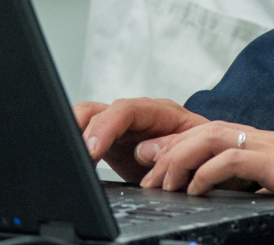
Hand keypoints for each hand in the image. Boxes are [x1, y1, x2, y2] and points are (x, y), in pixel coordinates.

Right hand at [73, 98, 207, 180]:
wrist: (204, 161)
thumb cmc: (204, 153)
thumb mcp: (196, 150)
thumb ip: (172, 148)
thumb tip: (143, 151)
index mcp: (159, 112)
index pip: (125, 110)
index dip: (105, 128)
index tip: (92, 150)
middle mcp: (137, 115)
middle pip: (98, 110)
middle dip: (80, 129)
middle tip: (73, 156)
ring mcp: (122, 127)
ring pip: (87, 119)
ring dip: (74, 135)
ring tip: (68, 158)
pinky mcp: (112, 142)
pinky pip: (87, 135)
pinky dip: (77, 145)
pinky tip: (73, 161)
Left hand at [138, 121, 273, 197]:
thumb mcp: (273, 180)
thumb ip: (249, 180)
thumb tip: (224, 192)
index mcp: (253, 140)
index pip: (205, 133)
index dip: (174, 146)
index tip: (151, 166)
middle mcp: (255, 136)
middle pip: (199, 131)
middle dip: (168, 153)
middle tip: (147, 179)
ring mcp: (264, 145)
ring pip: (209, 138)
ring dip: (180, 159)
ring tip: (164, 184)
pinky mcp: (273, 161)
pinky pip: (232, 159)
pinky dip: (207, 172)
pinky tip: (195, 189)